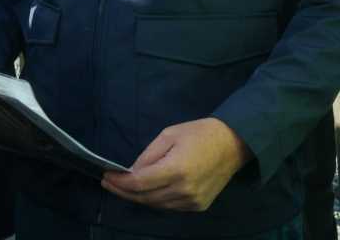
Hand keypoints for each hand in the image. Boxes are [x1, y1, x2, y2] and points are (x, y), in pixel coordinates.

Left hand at [101, 117, 252, 211]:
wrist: (233, 144)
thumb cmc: (200, 133)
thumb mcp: (169, 134)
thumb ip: (149, 155)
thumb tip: (132, 172)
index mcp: (176, 169)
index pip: (140, 183)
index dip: (120, 182)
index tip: (106, 176)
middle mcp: (183, 190)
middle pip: (145, 198)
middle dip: (124, 192)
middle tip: (109, 183)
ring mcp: (192, 202)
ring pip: (156, 205)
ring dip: (138, 197)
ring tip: (124, 187)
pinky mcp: (198, 206)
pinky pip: (169, 206)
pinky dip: (156, 200)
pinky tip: (147, 191)